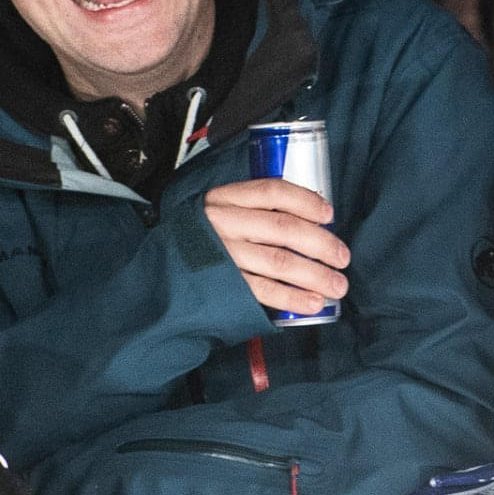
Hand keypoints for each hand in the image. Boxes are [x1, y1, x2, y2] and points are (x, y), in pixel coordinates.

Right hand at [202, 177, 347, 317]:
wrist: (150, 280)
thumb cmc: (196, 246)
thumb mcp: (216, 216)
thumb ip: (250, 214)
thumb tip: (308, 225)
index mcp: (223, 199)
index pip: (272, 191)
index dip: (306, 201)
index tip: (329, 214)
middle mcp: (222, 223)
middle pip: (283, 228)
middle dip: (321, 244)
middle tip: (343, 258)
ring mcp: (221, 256)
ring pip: (278, 261)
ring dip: (314, 275)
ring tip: (336, 286)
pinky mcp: (220, 286)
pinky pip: (262, 290)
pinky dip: (291, 297)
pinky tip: (311, 303)